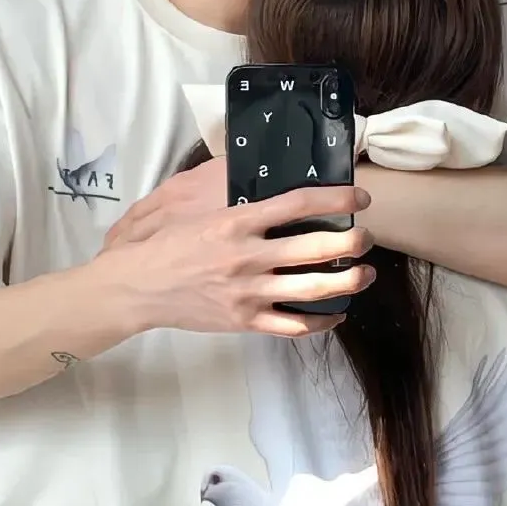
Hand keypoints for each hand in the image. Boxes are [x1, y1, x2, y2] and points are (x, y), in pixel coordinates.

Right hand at [97, 172, 375, 337]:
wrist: (140, 286)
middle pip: (314, 248)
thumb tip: (273, 180)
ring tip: (365, 273)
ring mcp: (249, 291)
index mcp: (237, 221)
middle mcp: (248, 255)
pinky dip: (321, 320)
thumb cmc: (169, 243)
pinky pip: (294, 324)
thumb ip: (238, 200)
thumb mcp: (199, 209)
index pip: (298, 203)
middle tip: (367, 236)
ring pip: (313, 288)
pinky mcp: (246, 320)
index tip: (360, 196)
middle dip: (351, 241)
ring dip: (348, 281)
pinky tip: (336, 313)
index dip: (335, 198)